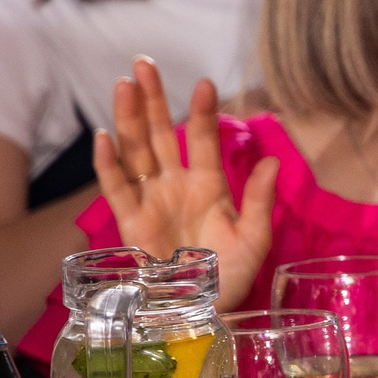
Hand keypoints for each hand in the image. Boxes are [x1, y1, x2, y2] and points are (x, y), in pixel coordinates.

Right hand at [91, 58, 275, 309]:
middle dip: (152, 100)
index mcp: (208, 185)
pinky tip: (105, 136)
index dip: (202, 112)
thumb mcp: (255, 240)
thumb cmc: (229, 278)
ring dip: (128, 119)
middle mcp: (175, 186)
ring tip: (124, 85)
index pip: (202, 139)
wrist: (201, 314)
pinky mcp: (130, 223)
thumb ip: (259, 201)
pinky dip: (109, 164)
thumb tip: (272, 162)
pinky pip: (117, 188)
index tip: (205, 83)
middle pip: (158, 134)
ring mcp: (150, 201)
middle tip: (144, 63)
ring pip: (135, 151)